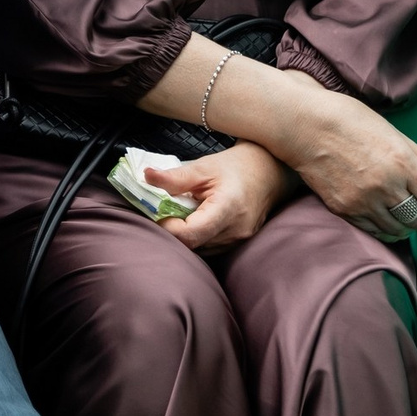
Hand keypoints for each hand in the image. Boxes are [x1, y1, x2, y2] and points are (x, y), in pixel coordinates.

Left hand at [146, 141, 293, 252]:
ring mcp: (239, 240)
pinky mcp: (239, 243)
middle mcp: (235, 230)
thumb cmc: (236, 166)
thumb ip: (175, 177)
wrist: (269, 171)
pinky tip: (196, 219)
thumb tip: (146, 176)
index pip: (190, 235)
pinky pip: (210, 247)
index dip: (168, 228)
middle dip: (174, 231)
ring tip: (183, 213)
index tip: (159, 213)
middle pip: (193, 245)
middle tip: (166, 212)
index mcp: (227, 208)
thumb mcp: (203, 167)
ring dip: (186, 235)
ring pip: (201, 249)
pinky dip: (198, 236)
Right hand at [274, 90, 416, 239]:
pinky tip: (388, 221)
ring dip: (409, 228)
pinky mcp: (345, 210)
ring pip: (399, 231)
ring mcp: (364, 201)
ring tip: (410, 219)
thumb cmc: (351, 120)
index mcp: (403, 163)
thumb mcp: (394, 133)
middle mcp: (386, 186)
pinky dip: (387, 230)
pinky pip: (374, 231)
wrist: (306, 125)